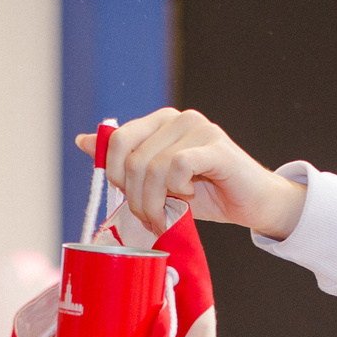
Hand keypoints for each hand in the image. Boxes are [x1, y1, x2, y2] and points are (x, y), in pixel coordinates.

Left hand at [75, 109, 307, 239]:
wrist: (254, 204)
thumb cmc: (207, 194)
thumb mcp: (157, 181)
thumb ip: (123, 161)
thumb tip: (82, 140)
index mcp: (159, 121)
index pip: (116, 141)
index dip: (116, 177)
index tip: (132, 201)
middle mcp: (177, 118)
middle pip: (132, 159)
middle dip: (136, 198)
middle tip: (152, 218)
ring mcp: (198, 128)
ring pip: (153, 167)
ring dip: (155, 203)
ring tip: (169, 216)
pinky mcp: (215, 146)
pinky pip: (177, 167)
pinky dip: (177, 190)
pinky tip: (190, 197)